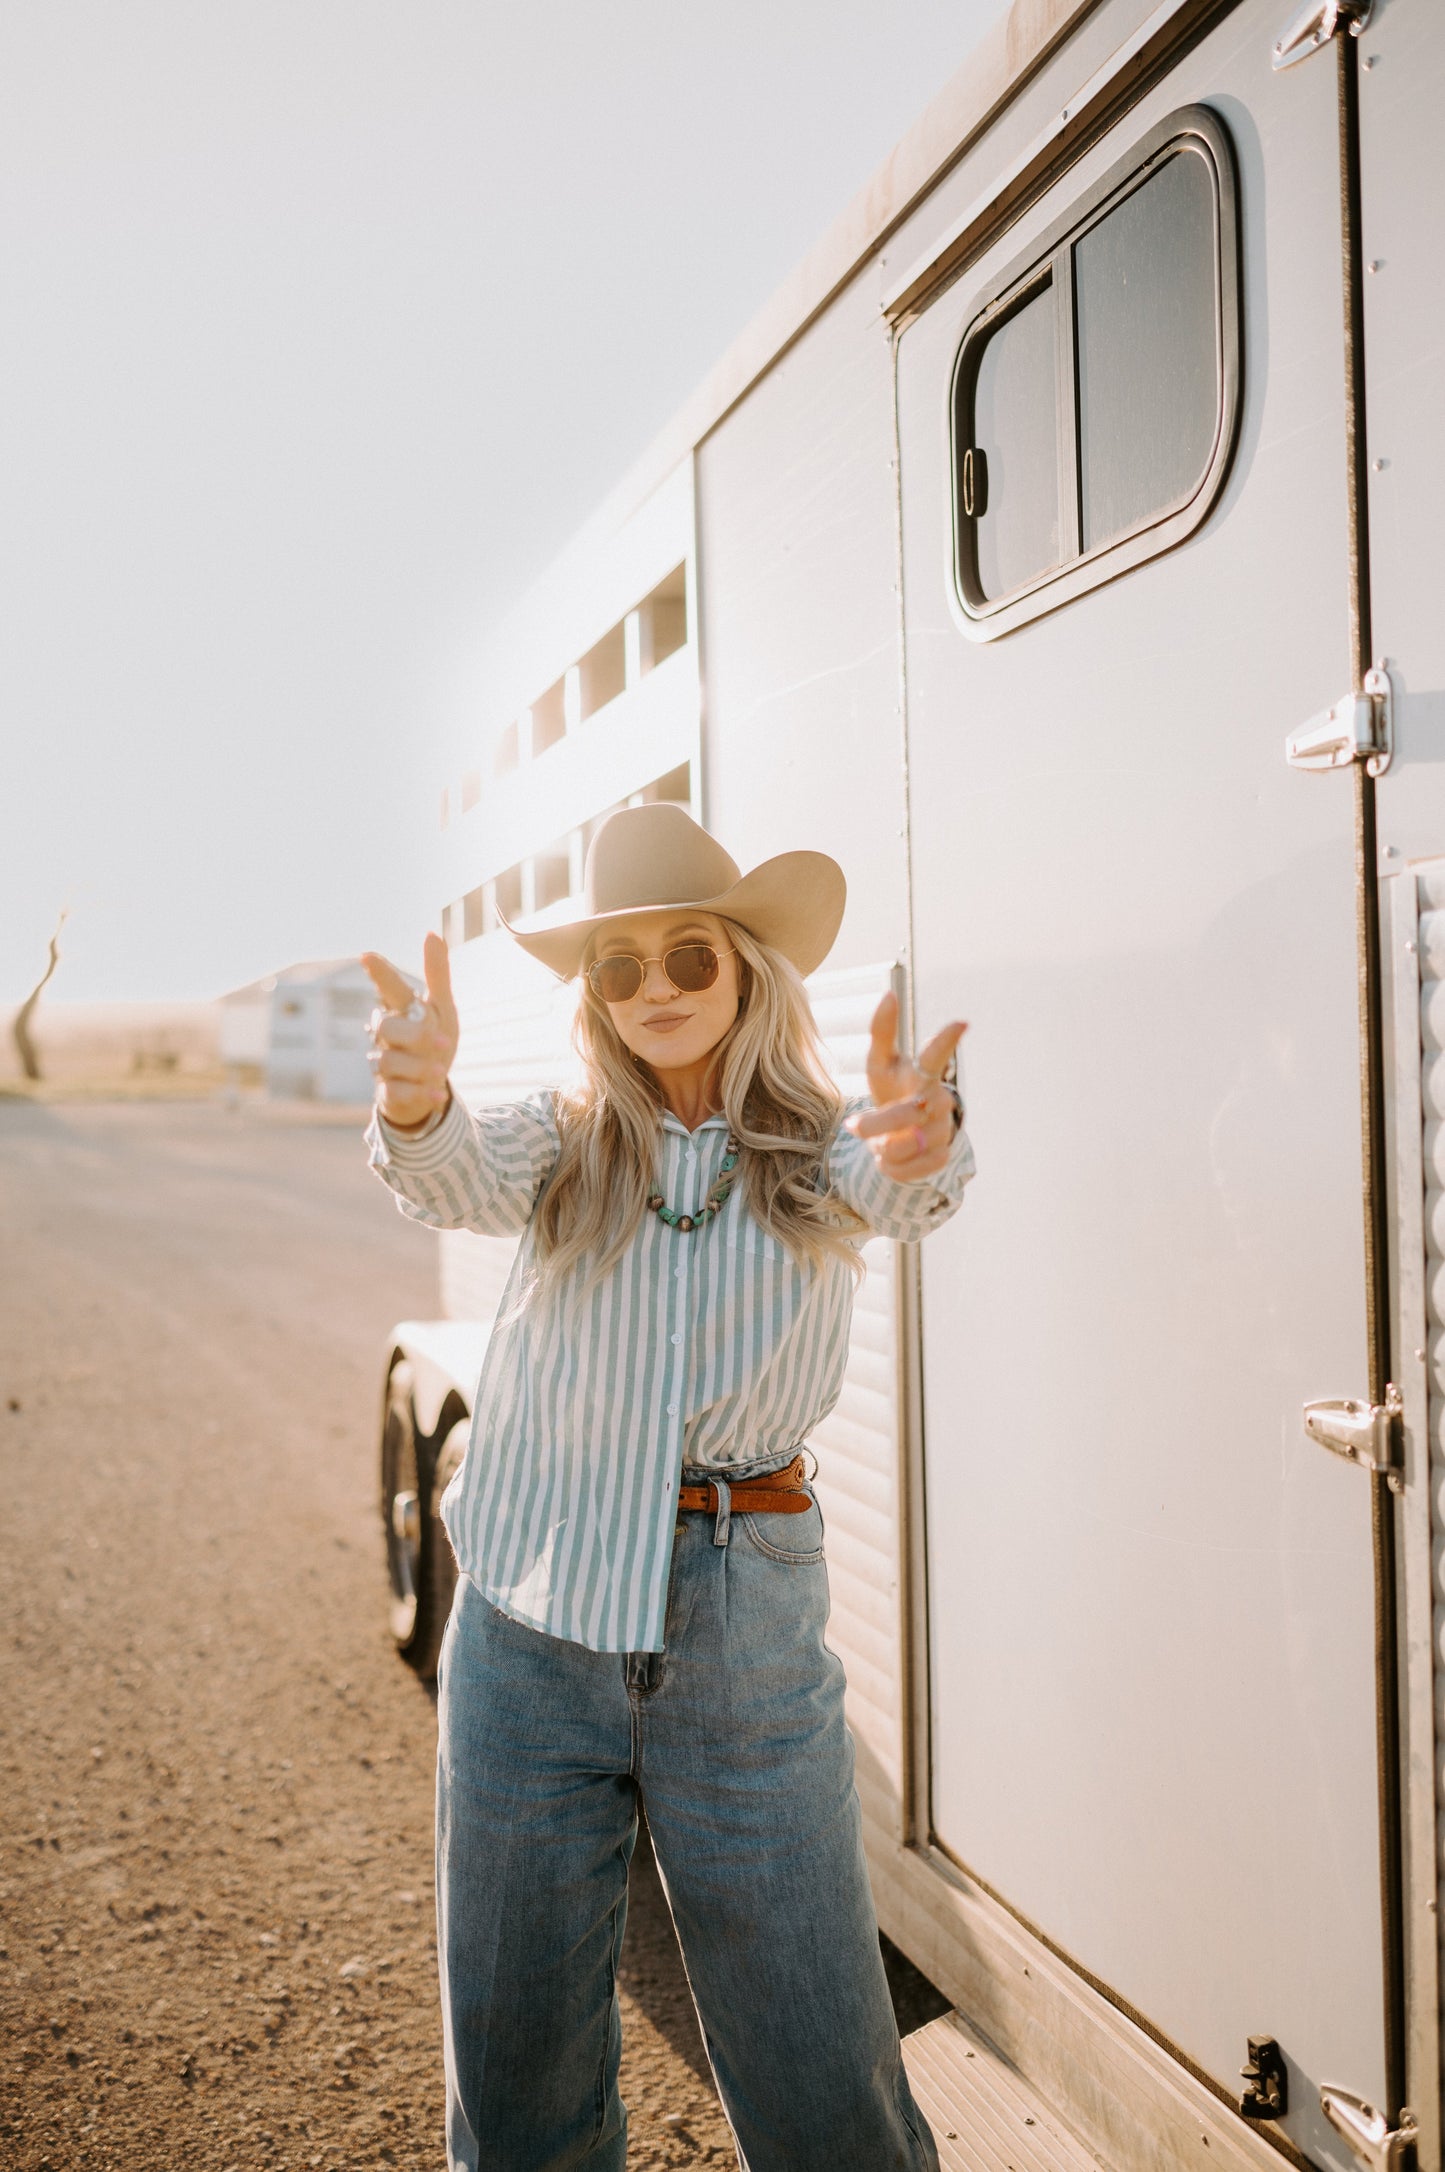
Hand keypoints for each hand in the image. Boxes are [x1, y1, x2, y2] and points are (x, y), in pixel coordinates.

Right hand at [360, 933, 458, 1130]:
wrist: (429, 1086)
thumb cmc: (432, 1040)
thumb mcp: (442, 1009)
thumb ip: (437, 974)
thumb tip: (432, 933)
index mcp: (402, 1010)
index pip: (390, 989)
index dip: (380, 973)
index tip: (366, 955)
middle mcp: (387, 1035)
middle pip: (387, 1027)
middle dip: (415, 1035)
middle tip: (443, 1044)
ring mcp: (384, 1064)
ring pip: (389, 1062)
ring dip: (419, 1067)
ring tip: (440, 1072)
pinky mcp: (388, 1091)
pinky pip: (396, 1092)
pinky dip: (418, 1094)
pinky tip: (438, 1095)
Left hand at [846, 989, 966, 1182]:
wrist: (904, 1131)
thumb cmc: (892, 1088)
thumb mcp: (880, 1062)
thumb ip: (882, 1031)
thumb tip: (889, 993)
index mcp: (925, 1073)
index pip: (937, 1056)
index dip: (946, 1041)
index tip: (961, 1023)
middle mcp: (940, 1100)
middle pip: (903, 1114)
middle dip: (874, 1124)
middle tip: (853, 1127)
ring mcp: (944, 1130)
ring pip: (903, 1146)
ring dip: (882, 1147)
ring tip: (883, 1140)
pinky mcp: (942, 1157)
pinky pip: (908, 1170)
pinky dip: (891, 1167)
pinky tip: (891, 1157)